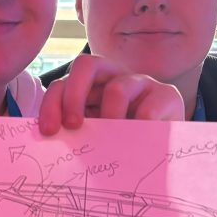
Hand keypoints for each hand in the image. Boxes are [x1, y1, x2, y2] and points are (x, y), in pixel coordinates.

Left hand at [38, 53, 183, 134]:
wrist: (165, 150)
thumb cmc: (123, 143)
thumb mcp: (95, 137)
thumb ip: (77, 133)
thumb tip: (51, 143)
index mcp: (90, 86)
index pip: (63, 84)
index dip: (52, 103)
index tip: (49, 130)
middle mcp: (113, 77)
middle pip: (85, 65)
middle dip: (73, 95)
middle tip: (72, 126)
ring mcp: (140, 83)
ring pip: (117, 88)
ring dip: (110, 116)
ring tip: (112, 140)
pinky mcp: (166, 95)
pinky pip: (149, 107)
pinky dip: (140, 125)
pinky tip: (139, 142)